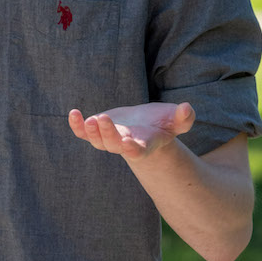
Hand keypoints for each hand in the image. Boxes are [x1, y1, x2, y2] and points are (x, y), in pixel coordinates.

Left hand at [68, 102, 195, 158]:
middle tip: (103, 119)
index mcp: (144, 145)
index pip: (137, 151)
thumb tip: (187, 109)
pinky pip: (83, 133)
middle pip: (113, 145)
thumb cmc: (163, 124)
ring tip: (90, 119)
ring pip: (98, 141)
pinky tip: (73, 113)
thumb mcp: (176, 120)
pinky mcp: (98, 131)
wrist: (145, 127)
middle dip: (107, 134)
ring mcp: (109, 139)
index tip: (127, 144)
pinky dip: (77, 125)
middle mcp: (124, 145)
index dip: (131, 149)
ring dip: (92, 132)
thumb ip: (184, 118)